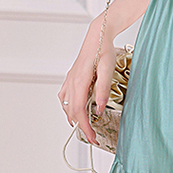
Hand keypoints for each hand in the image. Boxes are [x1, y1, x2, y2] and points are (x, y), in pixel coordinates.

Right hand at [57, 25, 116, 145]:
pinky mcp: (71, 77)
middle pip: (72, 111)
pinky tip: (73, 109)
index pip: (80, 112)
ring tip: (84, 127)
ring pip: (66, 105)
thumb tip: (99, 109)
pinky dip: (68, 107)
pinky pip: (64, 96)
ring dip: (73, 118)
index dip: (85, 127)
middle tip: (92, 137)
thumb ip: (103, 90)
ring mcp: (70, 80)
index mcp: (79, 82)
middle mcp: (71, 82)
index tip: (92, 138)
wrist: (97, 35)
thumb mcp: (107, 69)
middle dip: (81, 126)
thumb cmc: (103, 49)